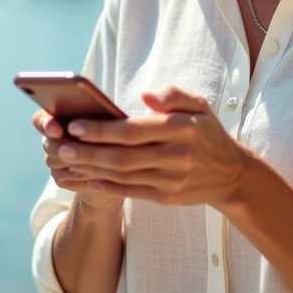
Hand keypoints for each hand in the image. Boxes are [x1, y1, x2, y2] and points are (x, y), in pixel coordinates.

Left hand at [46, 86, 251, 207]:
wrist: (231, 175)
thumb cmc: (206, 132)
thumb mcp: (200, 106)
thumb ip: (174, 95)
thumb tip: (146, 95)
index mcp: (182, 129)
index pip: (134, 130)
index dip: (103, 129)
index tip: (76, 124)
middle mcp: (177, 156)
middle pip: (123, 156)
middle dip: (88, 151)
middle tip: (62, 145)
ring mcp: (172, 180)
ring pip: (123, 176)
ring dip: (91, 169)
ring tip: (67, 160)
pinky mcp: (167, 198)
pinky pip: (131, 192)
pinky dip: (107, 186)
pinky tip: (87, 178)